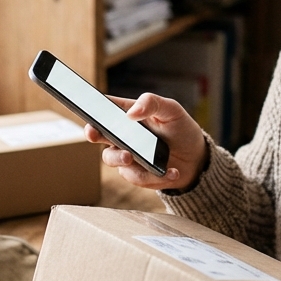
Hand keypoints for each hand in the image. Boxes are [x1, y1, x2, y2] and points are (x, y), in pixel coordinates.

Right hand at [84, 93, 207, 191]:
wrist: (196, 159)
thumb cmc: (181, 129)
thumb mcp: (171, 110)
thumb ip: (152, 104)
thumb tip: (131, 113)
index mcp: (128, 114)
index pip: (105, 108)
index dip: (91, 107)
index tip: (85, 108)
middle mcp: (122, 135)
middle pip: (98, 134)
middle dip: (93, 134)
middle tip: (95, 135)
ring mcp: (127, 155)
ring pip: (112, 158)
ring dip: (122, 159)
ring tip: (134, 158)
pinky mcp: (136, 174)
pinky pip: (136, 177)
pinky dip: (155, 176)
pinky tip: (172, 172)